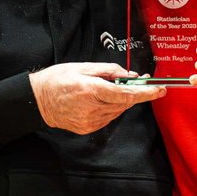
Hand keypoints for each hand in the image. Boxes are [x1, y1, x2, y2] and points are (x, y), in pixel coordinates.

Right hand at [30, 63, 165, 133]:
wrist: (37, 101)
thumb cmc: (57, 79)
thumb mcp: (83, 67)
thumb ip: (109, 70)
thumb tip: (129, 75)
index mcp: (91, 89)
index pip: (126, 93)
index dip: (145, 92)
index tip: (159, 90)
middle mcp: (92, 108)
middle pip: (125, 103)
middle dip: (136, 93)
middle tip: (144, 82)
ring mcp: (90, 121)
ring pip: (118, 111)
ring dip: (122, 100)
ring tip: (112, 88)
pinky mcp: (87, 128)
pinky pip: (108, 117)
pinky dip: (111, 108)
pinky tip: (102, 100)